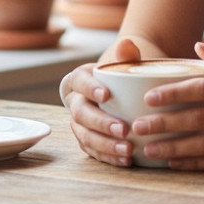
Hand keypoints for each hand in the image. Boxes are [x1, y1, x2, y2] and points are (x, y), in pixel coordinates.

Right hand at [60, 37, 143, 166]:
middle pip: (81, 114)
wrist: (122, 90)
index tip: (107, 94)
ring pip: (85, 136)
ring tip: (128, 150)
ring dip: (106, 145)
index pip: (79, 81)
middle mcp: (75, 102)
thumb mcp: (125, 61)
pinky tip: (126, 160)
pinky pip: (93, 151)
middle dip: (101, 123)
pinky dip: (109, 157)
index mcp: (79, 79)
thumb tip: (127, 43)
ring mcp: (79, 124)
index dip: (90, 88)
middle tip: (124, 129)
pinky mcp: (87, 140)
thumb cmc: (122, 73)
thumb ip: (127, 53)